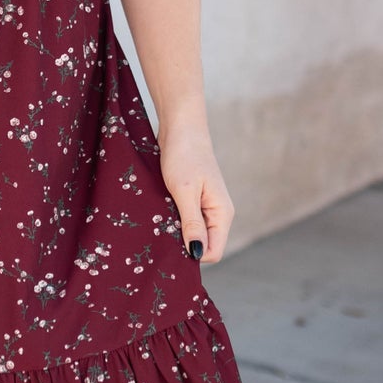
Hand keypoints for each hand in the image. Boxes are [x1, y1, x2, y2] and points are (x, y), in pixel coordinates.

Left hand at [157, 117, 233, 263]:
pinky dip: (174, 222)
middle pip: (203, 246)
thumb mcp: (185, 192)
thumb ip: (192, 223)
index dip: (192, 254)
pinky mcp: (194, 201)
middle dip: (183, 246)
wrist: (181, 128)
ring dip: (177, 233)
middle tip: (161, 234)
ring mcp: (207, 208)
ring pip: (193, 234)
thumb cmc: (183, 156)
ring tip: (159, 222)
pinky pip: (186, 222)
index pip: (213, 252)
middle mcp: (218, 214)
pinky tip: (161, 214)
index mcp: (222, 214)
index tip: (169, 246)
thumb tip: (196, 254)